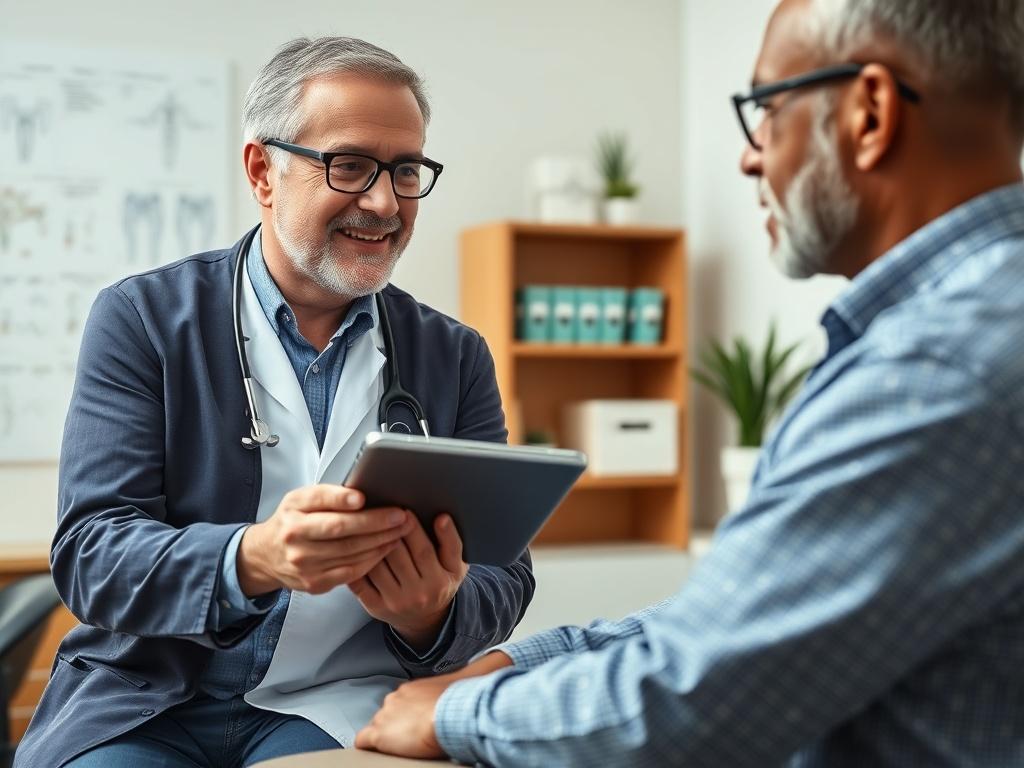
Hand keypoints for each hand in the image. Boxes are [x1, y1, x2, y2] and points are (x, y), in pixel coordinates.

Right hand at [236, 484, 415, 595]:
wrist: (266, 555)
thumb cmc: (291, 521)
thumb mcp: (300, 499)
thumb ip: (327, 496)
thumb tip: (359, 496)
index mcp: (293, 510)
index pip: (320, 501)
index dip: (342, 499)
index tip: (363, 497)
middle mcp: (295, 537)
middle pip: (340, 529)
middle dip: (376, 522)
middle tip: (400, 515)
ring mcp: (304, 563)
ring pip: (350, 551)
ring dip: (380, 541)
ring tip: (400, 530)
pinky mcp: (314, 583)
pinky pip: (350, 572)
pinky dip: (372, 560)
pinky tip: (386, 549)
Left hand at [348, 513, 468, 650]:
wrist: (426, 621)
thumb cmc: (440, 583)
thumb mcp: (456, 566)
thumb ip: (452, 542)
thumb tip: (442, 518)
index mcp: (438, 582)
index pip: (424, 551)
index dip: (413, 530)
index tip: (405, 510)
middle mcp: (416, 595)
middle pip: (398, 557)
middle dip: (388, 532)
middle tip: (380, 512)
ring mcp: (394, 602)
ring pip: (377, 567)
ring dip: (369, 544)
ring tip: (365, 524)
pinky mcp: (375, 607)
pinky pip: (361, 582)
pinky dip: (355, 563)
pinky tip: (353, 547)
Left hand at [356, 651, 512, 757]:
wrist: (454, 712)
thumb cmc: (462, 701)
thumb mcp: (462, 684)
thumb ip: (459, 684)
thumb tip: (490, 666)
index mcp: (412, 688)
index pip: (402, 702)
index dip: (408, 716)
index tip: (417, 723)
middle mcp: (395, 698)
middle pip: (387, 714)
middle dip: (396, 724)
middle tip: (412, 736)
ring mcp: (386, 715)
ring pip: (378, 727)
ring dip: (387, 736)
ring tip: (403, 746)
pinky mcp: (380, 734)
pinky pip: (363, 741)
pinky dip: (368, 746)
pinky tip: (376, 751)